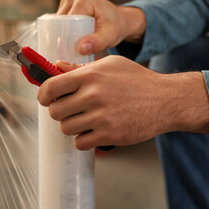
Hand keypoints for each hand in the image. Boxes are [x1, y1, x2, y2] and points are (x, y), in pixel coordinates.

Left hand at [37, 56, 208, 149]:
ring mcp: (101, 118)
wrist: (166, 100)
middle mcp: (93, 96)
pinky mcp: (109, 135)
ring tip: (85, 119)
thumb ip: (81, 67)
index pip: (51, 87)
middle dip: (59, 111)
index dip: (43, 94)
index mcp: (90, 76)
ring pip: (65, 128)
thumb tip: (57, 66)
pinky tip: (93, 130)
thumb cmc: (138, 80)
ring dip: (71, 125)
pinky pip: (80, 143)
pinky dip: (84, 139)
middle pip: (54, 111)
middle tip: (70, 109)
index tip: (45, 98)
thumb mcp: (110, 65)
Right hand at [57, 0, 145, 54]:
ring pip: (58, 20)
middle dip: (65, 35)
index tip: (72, 48)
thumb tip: (81, 49)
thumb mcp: (110, 37)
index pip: (68, 20)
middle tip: (75, 47)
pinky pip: (59, 19)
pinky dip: (64, 28)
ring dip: (64, 32)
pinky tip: (73, 34)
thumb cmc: (115, 27)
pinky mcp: (66, 2)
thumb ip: (97, 43)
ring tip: (76, 40)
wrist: (119, 20)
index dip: (68, 36)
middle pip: (61, 20)